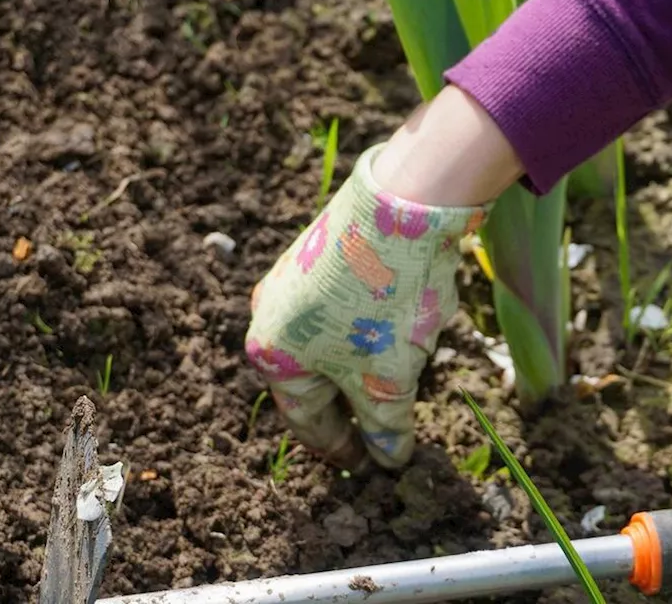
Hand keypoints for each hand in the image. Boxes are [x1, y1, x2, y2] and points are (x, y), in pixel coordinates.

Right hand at [245, 142, 490, 470]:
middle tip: (385, 430)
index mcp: (272, 356)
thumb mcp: (388, 381)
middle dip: (353, 406)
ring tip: (402, 377)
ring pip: (331, 343)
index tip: (371, 465)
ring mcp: (292, 280)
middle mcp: (269, 316)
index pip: (308, 421)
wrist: (402, 205)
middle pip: (316, 381)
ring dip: (364, 366)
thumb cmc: (383, 304)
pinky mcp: (321, 253)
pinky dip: (368, 330)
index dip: (343, 449)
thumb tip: (389, 459)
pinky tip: (402, 328)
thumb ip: (385, 428)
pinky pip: (342, 310)